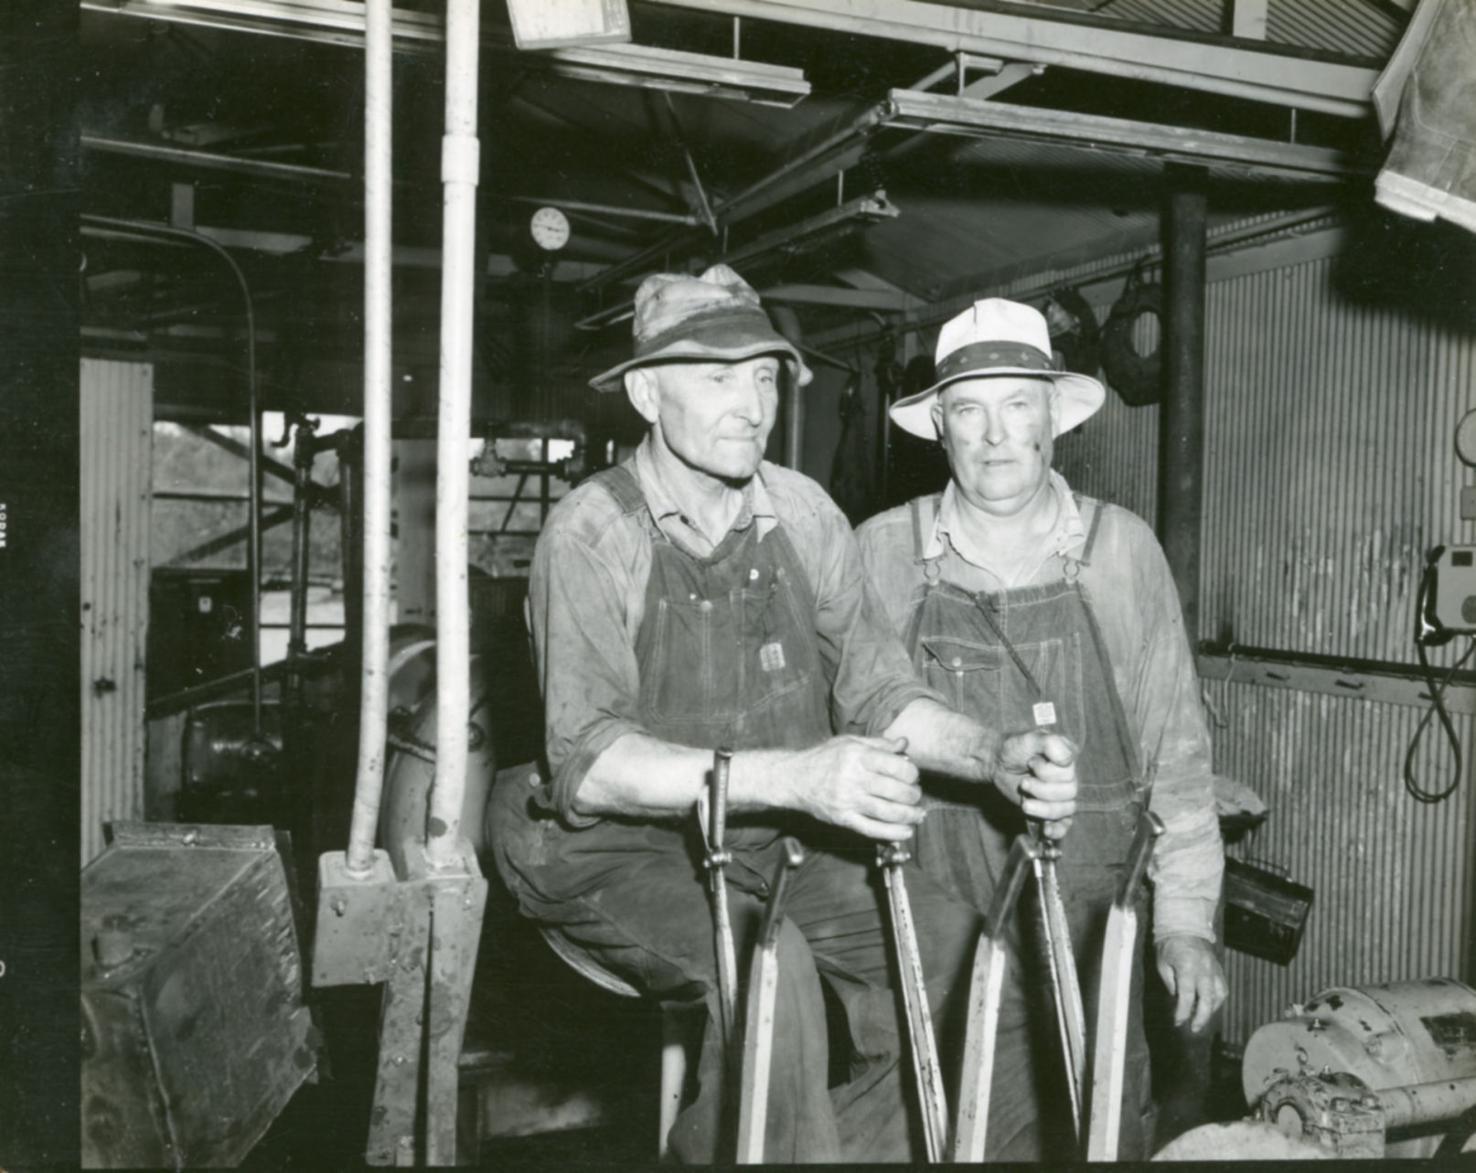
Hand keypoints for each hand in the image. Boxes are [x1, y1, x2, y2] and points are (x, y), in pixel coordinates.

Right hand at [787, 735, 923, 841]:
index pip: (897, 767)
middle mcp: (853, 778)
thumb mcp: (849, 741)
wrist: (794, 778)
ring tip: (918, 814)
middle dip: (913, 795)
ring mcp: (848, 800)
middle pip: (896, 791)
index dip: (912, 774)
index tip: (912, 776)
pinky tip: (907, 831)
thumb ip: (879, 743)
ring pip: (888, 812)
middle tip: (915, 795)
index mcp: (858, 755)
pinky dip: (893, 832)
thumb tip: (905, 744)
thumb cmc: (823, 757)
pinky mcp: (843, 819)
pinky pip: (872, 829)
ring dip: (910, 815)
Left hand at [991, 730, 1077, 838]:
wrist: (998, 762)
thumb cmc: (1014, 748)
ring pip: (1066, 809)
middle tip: (1024, 782)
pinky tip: (1046, 830)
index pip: (1069, 771)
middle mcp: (1069, 777)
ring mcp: (1061, 795)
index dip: (1048, 771)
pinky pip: (1064, 825)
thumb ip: (1051, 743)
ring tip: (1025, 802)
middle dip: (1042, 789)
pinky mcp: (1051, 810)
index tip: (1030, 762)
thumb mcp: (1030, 738)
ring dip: (1044, 808)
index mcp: (1068, 758)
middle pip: (1069, 792)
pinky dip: (1058, 830)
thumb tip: (1067, 760)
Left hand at [1155, 935, 1225, 1032]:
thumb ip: (1171, 983)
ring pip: (1219, 995)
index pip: (1187, 996)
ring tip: (1201, 1019)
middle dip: (1201, 1017)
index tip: (1177, 1022)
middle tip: (1194, 1028)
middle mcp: (1204, 970)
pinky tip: (1210, 1006)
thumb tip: (1178, 1000)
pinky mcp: (1219, 969)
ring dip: (1211, 1010)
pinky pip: (1222, 989)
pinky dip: (1217, 999)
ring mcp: (1214, 969)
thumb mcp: (1162, 964)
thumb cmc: (1169, 945)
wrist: (1185, 926)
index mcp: (1188, 967)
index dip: (1182, 1012)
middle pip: (1208, 1000)